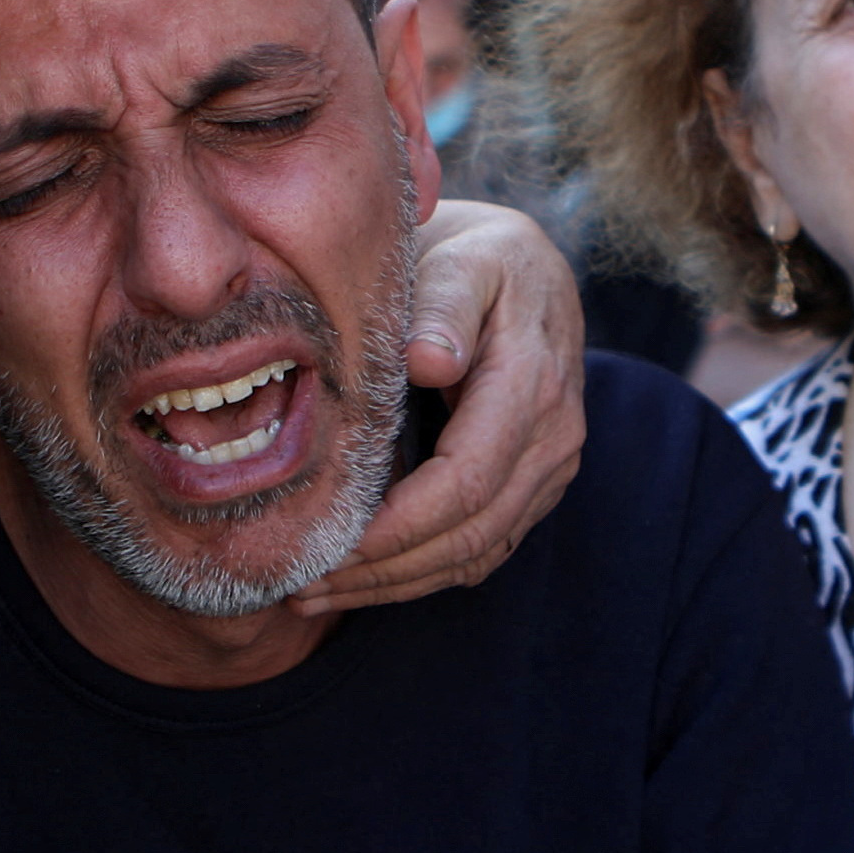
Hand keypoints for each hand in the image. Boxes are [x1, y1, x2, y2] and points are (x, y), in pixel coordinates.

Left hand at [301, 195, 585, 612]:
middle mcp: (553, 439)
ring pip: (475, 554)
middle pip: (469, 534)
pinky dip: (420, 572)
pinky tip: (359, 579)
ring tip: (314, 593)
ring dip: (394, 584)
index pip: (466, 483)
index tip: (329, 545)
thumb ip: (443, 304)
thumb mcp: (460, 258)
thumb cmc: (476, 259)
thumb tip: (430, 360)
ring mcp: (549, 469)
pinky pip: (482, 549)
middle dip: (383, 571)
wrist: (526, 268)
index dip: (397, 527)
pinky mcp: (533, 487)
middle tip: (300, 585)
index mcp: (533, 385)